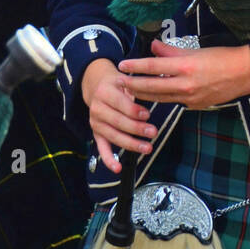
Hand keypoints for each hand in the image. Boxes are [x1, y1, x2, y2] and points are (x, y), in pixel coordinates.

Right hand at [82, 58, 156, 174]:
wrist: (97, 87)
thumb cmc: (118, 85)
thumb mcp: (125, 80)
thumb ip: (135, 88)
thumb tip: (153, 92)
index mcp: (104, 92)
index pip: (120, 103)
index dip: (134, 110)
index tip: (148, 115)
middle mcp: (97, 108)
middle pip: (118, 122)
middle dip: (137, 129)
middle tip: (153, 132)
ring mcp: (95, 123)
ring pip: (113, 136)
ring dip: (131, 144)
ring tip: (148, 148)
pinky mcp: (96, 134)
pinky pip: (101, 149)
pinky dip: (109, 160)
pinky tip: (118, 168)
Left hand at [118, 40, 249, 110]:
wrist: (245, 74)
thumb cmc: (222, 57)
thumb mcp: (195, 49)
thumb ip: (171, 50)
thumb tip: (154, 46)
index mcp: (185, 66)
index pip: (153, 66)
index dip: (135, 66)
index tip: (122, 65)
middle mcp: (185, 85)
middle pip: (151, 87)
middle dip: (133, 85)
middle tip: (119, 82)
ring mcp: (190, 98)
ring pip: (160, 98)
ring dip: (143, 94)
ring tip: (130, 91)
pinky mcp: (195, 106)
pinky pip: (174, 102)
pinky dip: (162, 98)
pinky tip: (154, 96)